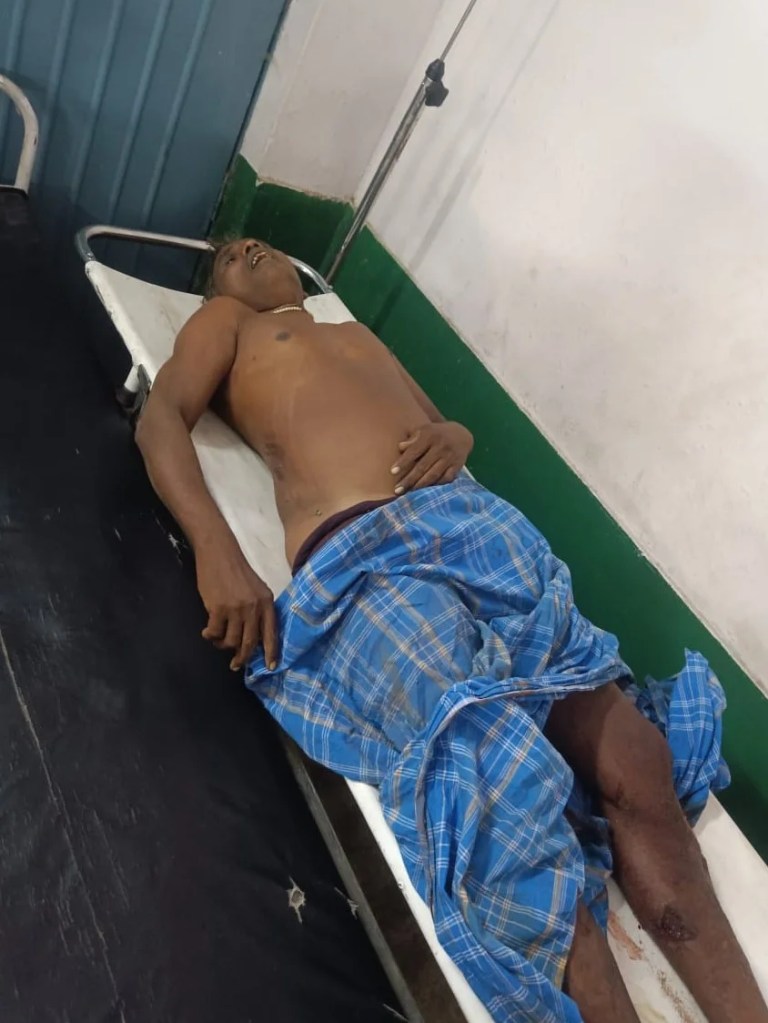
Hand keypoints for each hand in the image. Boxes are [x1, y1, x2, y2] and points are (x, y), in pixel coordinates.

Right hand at [196, 540, 277, 671]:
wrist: (219, 553)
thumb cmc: (237, 571)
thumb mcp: (256, 589)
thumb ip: (258, 609)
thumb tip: (254, 635)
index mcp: (267, 602)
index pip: (271, 632)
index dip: (271, 652)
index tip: (270, 667)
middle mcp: (254, 608)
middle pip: (250, 642)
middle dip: (243, 657)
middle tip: (235, 664)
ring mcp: (236, 609)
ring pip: (231, 640)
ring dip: (223, 645)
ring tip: (218, 641)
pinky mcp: (218, 609)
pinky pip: (215, 633)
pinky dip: (210, 636)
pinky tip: (207, 632)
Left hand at [391, 421, 472, 494]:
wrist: (461, 435)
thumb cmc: (435, 434)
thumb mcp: (423, 431)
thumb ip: (412, 440)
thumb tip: (400, 448)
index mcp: (430, 435)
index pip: (414, 451)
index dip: (403, 462)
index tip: (392, 472)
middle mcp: (441, 446)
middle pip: (423, 466)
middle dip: (409, 479)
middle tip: (397, 490)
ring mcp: (450, 457)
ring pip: (434, 474)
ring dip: (420, 486)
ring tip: (409, 494)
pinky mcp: (458, 466)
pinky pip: (446, 479)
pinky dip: (436, 485)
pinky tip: (426, 491)